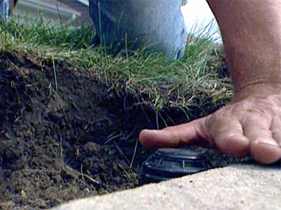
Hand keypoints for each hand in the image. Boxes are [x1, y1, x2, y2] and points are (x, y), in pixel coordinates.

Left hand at [139, 92, 280, 163]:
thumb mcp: (199, 128)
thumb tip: (143, 138)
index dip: (232, 138)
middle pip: (258, 132)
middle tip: (262, 151)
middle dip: (260, 141)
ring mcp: (276, 123)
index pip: (228, 132)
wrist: (263, 99)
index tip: (235, 146)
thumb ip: (174, 136)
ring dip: (280, 140)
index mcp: (227, 123)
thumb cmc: (228, 123)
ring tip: (276, 152)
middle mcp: (253, 121)